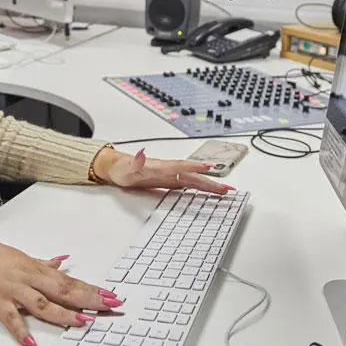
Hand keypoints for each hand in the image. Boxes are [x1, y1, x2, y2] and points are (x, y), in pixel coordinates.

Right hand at [0, 231, 121, 345]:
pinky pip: (10, 318)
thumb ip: (43, 263)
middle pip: (63, 290)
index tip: (111, 296)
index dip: (92, 289)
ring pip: (43, 303)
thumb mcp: (21, 256)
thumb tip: (63, 262)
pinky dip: (20, 331)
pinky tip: (30, 343)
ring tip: (83, 322)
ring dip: (64, 314)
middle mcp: (28, 278)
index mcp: (36, 269)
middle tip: (110, 307)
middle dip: (89, 299)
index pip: (70, 280)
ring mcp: (13, 290)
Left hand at [92, 147, 231, 193]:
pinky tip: (213, 192)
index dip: (193, 167)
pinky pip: (191, 185)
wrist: (120, 169)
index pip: (180, 166)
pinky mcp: (172, 181)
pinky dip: (203, 188)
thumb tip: (141, 153)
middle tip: (226, 188)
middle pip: (193, 176)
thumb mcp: (127, 169)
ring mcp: (172, 176)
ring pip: (195, 180)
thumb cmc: (123, 169)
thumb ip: (136, 162)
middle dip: (209, 181)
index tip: (208, 167)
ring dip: (210, 185)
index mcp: (160, 166)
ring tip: (226, 191)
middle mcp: (169, 170)